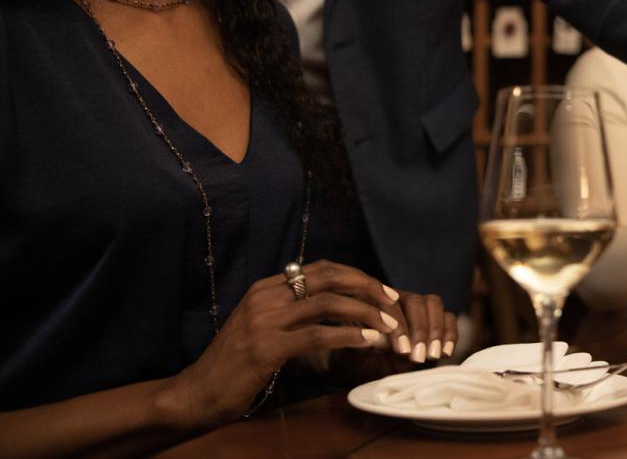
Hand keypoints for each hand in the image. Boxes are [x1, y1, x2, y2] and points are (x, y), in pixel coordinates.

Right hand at [158, 261, 409, 428]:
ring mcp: (264, 320)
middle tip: (394, 303)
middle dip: (368, 287)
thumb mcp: (264, 327)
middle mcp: (266, 296)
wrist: (197, 393)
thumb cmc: (235, 365)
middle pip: (330, 278)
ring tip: (388, 326)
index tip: (383, 291)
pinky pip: (317, 334)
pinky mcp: (266, 347)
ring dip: (365, 313)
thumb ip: (293, 313)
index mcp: (267, 288)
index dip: (357, 277)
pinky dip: (347, 335)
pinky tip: (367, 342)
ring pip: (328, 303)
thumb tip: (335, 305)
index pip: (322, 269)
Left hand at [329, 288, 458, 383]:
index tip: (403, 350)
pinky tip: (445, 353)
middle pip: (416, 300)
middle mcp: (397, 299)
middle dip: (420, 329)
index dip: (399, 326)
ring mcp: (417, 308)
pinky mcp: (434, 320)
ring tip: (432, 355)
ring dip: (435, 330)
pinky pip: (448, 318)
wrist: (365, 373)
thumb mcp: (353, 357)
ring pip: (433, 304)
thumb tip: (379, 336)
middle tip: (418, 356)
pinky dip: (450, 334)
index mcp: (373, 301)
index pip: (391, 305)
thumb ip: (364, 344)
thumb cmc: (355, 363)